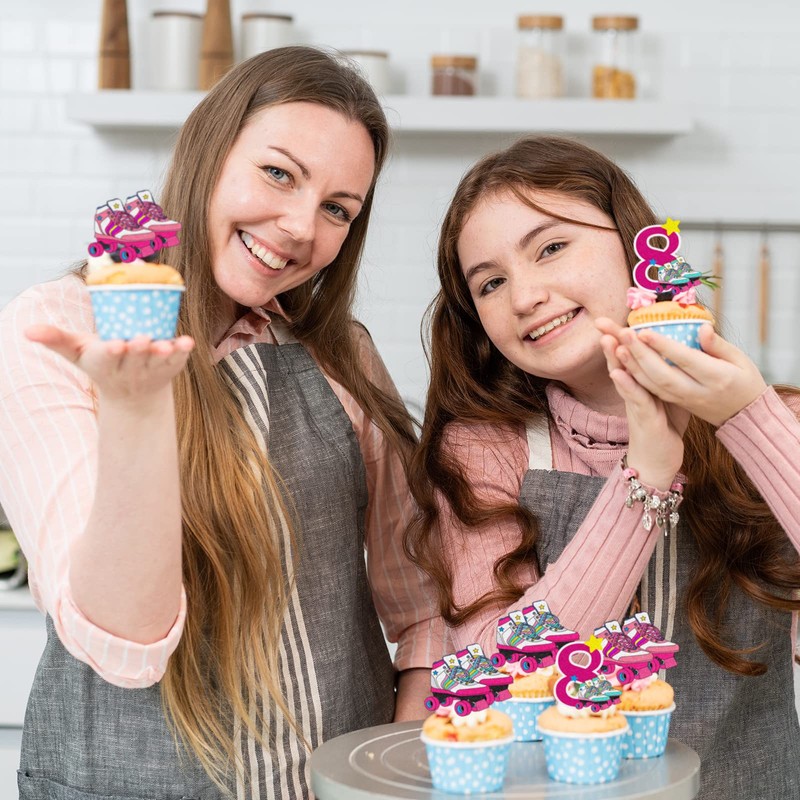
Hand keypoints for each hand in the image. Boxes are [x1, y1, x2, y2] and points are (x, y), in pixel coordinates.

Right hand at [25, 325, 194, 407]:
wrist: (133, 394)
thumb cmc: (103, 363)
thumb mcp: (78, 352)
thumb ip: (56, 339)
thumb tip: (28, 330)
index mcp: (105, 363)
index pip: (107, 358)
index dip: (111, 352)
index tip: (115, 344)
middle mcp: (129, 369)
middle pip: (134, 358)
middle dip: (137, 349)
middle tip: (141, 339)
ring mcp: (152, 369)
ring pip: (158, 361)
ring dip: (163, 353)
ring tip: (167, 345)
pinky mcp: (171, 368)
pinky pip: (179, 360)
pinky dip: (183, 352)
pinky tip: (188, 342)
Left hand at [596, 318, 766, 426]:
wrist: (744, 417)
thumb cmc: (744, 382)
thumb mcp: (740, 361)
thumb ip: (719, 345)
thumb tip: (702, 327)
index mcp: (717, 378)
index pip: (686, 360)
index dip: (664, 347)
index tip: (644, 331)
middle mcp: (696, 391)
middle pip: (662, 373)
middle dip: (640, 353)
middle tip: (622, 332)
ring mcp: (684, 400)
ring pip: (653, 384)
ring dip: (632, 364)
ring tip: (615, 343)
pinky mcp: (675, 404)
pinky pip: (652, 392)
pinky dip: (635, 378)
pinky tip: (621, 364)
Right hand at [597, 319, 688, 489]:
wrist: (657, 462)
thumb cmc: (665, 429)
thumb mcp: (670, 396)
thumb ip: (670, 375)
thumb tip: (679, 355)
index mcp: (641, 384)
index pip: (629, 356)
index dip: (622, 337)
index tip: (616, 318)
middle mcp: (634, 392)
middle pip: (620, 362)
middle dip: (610, 340)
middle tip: (600, 321)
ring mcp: (635, 405)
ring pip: (623, 377)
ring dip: (615, 358)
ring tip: (607, 339)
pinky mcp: (642, 419)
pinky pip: (633, 400)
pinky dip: (626, 386)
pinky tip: (618, 373)